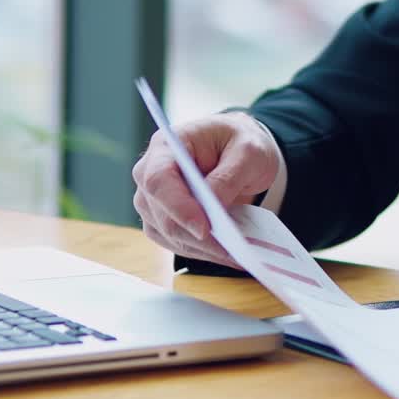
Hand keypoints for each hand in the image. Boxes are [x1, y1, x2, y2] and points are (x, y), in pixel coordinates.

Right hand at [131, 112, 282, 267]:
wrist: (238, 149)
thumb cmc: (240, 142)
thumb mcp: (248, 150)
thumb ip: (229, 176)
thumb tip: (212, 208)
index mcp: (166, 146)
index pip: (158, 180)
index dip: (178, 207)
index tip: (205, 229)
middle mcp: (150, 173)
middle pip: (161, 214)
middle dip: (196, 236)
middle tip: (232, 251)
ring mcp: (152, 199)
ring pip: (167, 234)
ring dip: (201, 248)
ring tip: (236, 255)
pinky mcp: (162, 219)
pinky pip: (175, 242)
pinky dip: (201, 251)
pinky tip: (226, 253)